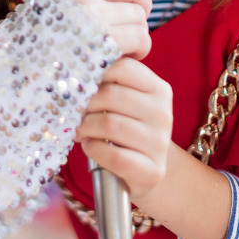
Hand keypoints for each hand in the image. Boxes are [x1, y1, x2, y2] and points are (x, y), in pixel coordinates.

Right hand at [51, 0, 150, 58]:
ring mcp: (90, 14)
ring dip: (139, 29)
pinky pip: (140, 36)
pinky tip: (130, 54)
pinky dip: (141, 47)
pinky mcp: (102, 41)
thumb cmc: (46, 36)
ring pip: (139, 13)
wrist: (25, 72)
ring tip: (127, 41)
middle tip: (133, 20)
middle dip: (142, 4)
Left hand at [76, 58, 173, 201]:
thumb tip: (77, 69)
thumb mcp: (128, 101)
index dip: (96, 74)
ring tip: (80, 131)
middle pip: (111, 95)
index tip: (85, 86)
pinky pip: (113, 155)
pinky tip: (90, 146)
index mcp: (159, 89)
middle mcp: (163, 113)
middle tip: (75, 114)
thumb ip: (111, 82)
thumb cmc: (128, 128)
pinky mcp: (152, 170)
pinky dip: (93, 149)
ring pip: (109, 124)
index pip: (123, 67)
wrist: (148, 170)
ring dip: (85, 128)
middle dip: (85, 105)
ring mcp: (159, 142)